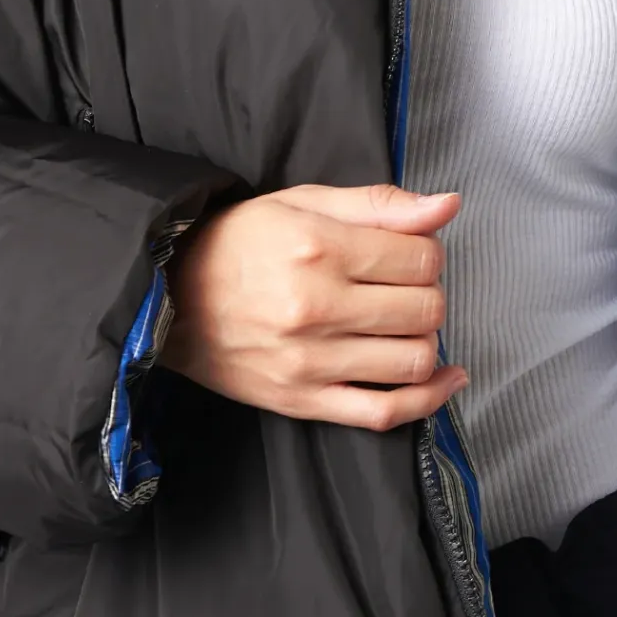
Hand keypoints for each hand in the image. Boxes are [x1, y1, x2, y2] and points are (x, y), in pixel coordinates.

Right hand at [158, 182, 466, 429]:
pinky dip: (428, 399)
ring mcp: (310, 361)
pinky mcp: (302, 401)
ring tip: (406, 325)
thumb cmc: (239, 242)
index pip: (421, 259)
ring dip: (426, 340)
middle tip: (405, 288)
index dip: (427, 253)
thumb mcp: (304, 203)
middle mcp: (317, 308)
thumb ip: (379, 205)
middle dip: (429, 294)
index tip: (408, 254)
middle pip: (425, 310)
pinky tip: (446, 378)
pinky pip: (384, 412)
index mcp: (320, 249)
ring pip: (414, 360)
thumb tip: (448, 207)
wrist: (169, 295)